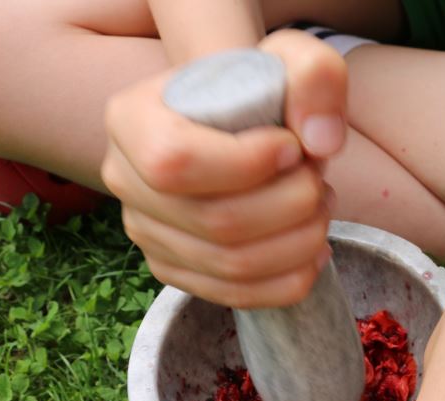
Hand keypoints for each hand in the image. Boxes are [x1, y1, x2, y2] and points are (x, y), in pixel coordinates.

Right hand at [101, 30, 348, 307]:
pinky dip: (290, 279)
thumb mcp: (289, 61)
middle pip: (216, 221)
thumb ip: (313, 78)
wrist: (242, 127)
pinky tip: (314, 250)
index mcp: (131, 120)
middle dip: (292, 205)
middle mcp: (124, 181)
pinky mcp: (175, 271)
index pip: (176, 161)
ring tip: (320, 207)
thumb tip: (319, 143)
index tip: (292, 147)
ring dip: (299, 241)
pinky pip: (236, 296)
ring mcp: (146, 234)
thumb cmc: (259, 91)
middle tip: (318, 180)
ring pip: (232, 265)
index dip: (248, 164)